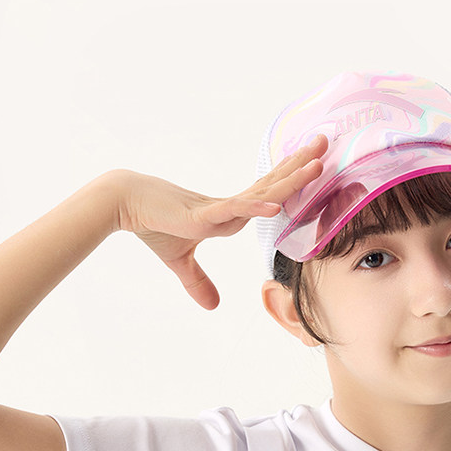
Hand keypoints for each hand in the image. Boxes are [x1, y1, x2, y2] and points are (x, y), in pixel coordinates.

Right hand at [114, 133, 327, 308]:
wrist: (124, 205)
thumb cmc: (151, 223)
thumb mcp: (180, 260)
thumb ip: (198, 282)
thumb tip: (212, 307)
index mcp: (229, 213)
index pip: (268, 195)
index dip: (291, 180)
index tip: (313, 164)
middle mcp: (229, 206)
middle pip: (273, 185)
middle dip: (300, 166)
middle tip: (325, 143)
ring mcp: (218, 209)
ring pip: (262, 193)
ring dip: (290, 179)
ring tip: (316, 162)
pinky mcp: (202, 215)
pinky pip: (234, 210)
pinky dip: (254, 208)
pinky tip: (275, 206)